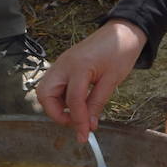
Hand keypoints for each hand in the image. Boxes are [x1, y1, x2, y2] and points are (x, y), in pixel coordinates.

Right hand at [37, 20, 146, 141]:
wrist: (122, 31)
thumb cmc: (120, 51)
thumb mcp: (112, 80)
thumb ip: (97, 103)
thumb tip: (89, 125)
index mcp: (78, 67)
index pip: (72, 100)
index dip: (78, 120)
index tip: (85, 135)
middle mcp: (64, 65)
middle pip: (44, 94)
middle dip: (55, 113)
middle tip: (74, 122)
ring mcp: (61, 63)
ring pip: (45, 90)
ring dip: (56, 106)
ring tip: (75, 114)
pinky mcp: (63, 65)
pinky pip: (53, 85)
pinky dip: (59, 98)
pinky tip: (75, 103)